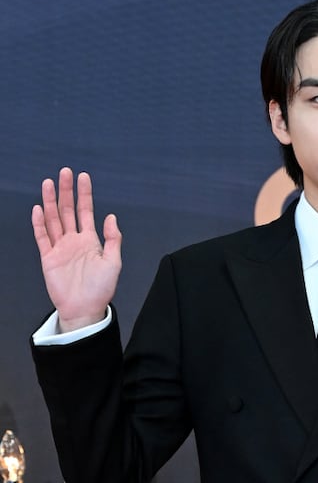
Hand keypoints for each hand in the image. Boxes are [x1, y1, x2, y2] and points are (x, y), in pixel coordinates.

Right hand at [32, 167, 121, 331]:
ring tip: (48, 183)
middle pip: (68, 211)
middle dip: (66, 191)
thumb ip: (113, 240)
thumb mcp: (114, 263)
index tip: (83, 177)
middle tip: (64, 172)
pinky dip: (39, 223)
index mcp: (90, 241)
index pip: (86, 212)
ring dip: (50, 202)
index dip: (85, 194)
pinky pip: (42, 238)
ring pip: (53, 219)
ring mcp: (60, 249)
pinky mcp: (49, 258)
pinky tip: (38, 209)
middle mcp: (74, 241)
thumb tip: (112, 217)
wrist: (84, 310)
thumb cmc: (101, 290)